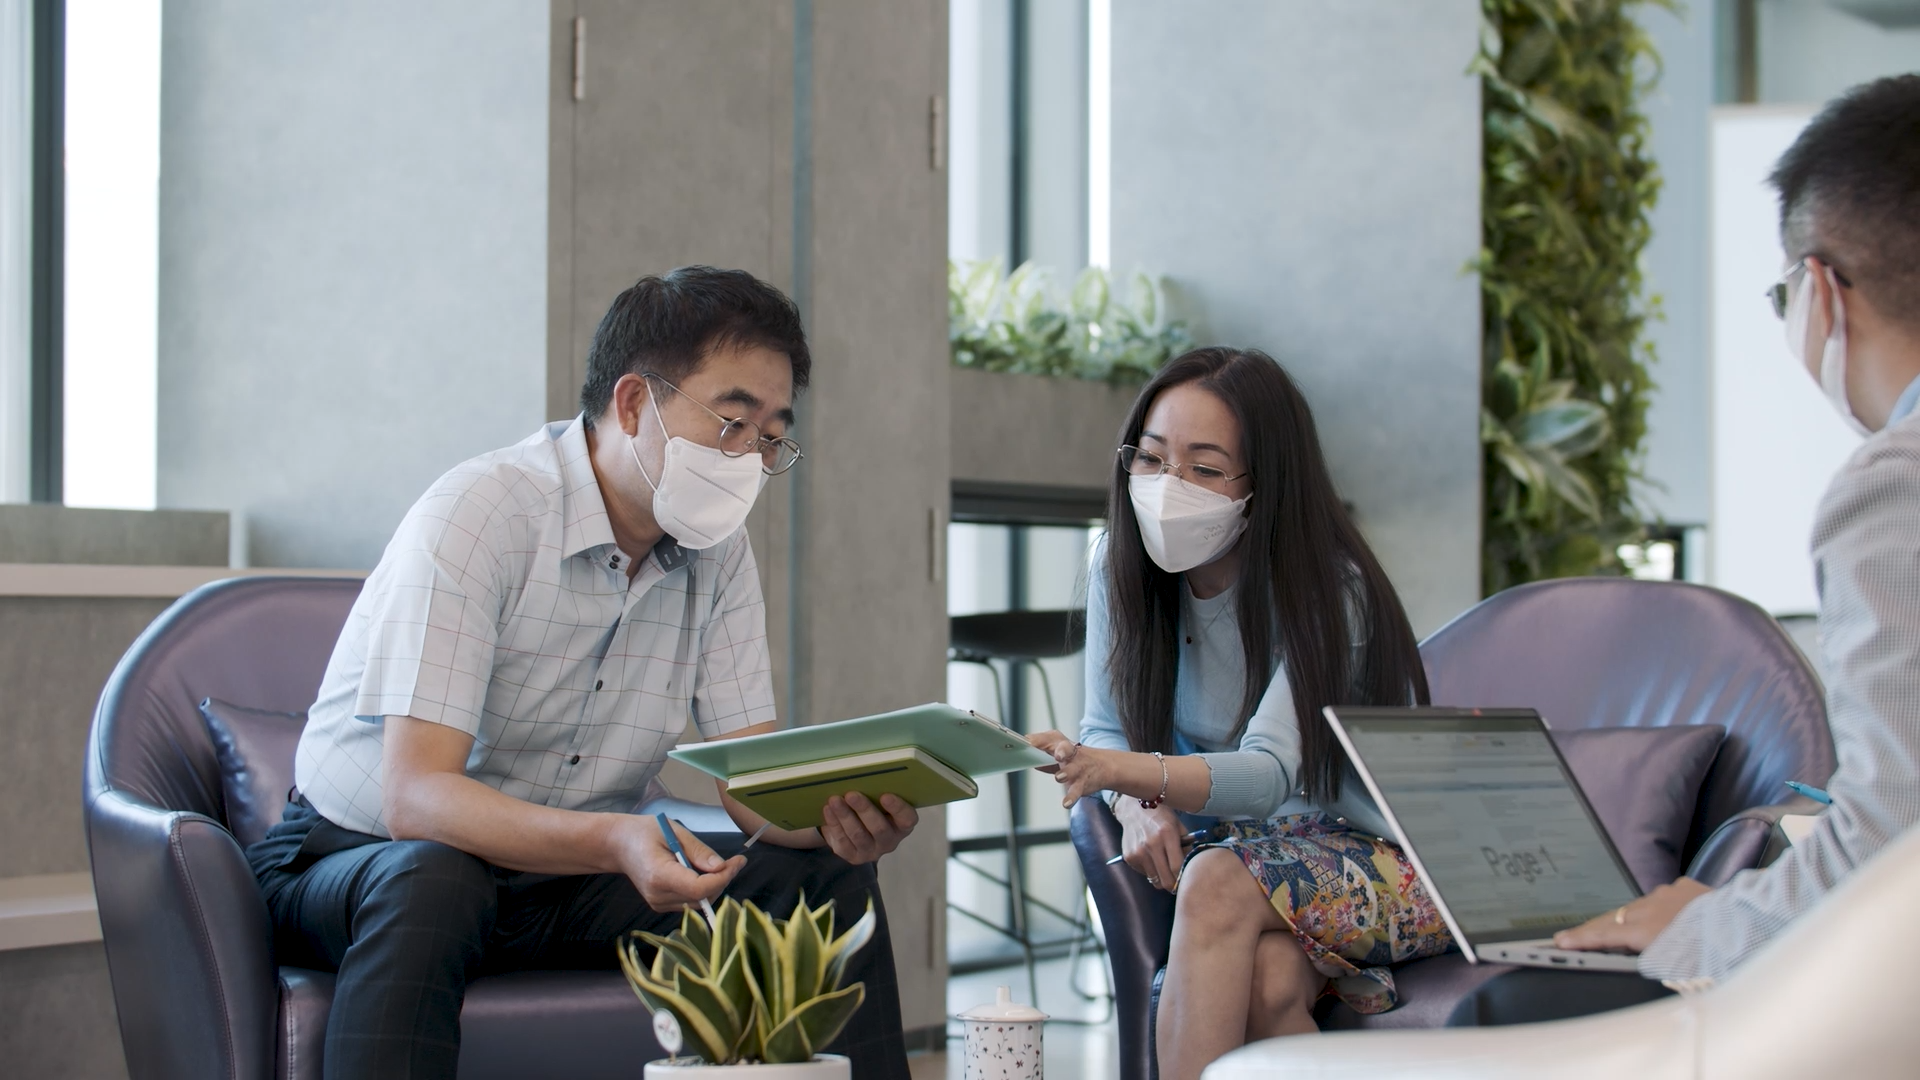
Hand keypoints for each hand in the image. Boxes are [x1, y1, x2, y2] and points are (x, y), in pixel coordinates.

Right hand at [612, 816, 745, 912]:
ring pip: (699, 903)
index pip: (698, 888)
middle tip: (732, 861)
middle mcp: (658, 895)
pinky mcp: (661, 905)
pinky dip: (702, 889)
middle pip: (702, 898)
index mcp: (659, 875)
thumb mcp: (674, 831)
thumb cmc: (645, 832)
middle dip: (722, 880)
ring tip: (714, 865)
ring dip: (714, 886)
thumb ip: (698, 851)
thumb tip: (722, 867)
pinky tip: (699, 872)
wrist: (619, 844)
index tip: (738, 861)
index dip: (723, 878)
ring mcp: (658, 903)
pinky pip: (690, 902)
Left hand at [820, 792, 916, 864]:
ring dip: (845, 816)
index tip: (885, 795)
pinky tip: (828, 810)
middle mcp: (890, 841)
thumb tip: (863, 775)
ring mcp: (871, 851)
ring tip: (834, 800)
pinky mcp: (853, 856)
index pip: (907, 819)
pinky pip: (843, 841)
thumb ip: (877, 792)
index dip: (898, 808)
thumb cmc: (872, 807)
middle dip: (864, 810)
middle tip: (851, 794)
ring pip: (858, 835)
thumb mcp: (878, 801)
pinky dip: (834, 824)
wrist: (856, 829)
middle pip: (879, 829)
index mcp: (902, 825)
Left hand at [1030, 730, 1109, 807]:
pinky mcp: (1083, 783)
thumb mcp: (1059, 752)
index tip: (1026, 742)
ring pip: (1072, 770)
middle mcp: (1071, 754)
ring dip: (1066, 773)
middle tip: (1057, 755)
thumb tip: (1025, 757)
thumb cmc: (1075, 758)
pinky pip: (1076, 791)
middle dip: (1061, 751)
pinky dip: (1071, 797)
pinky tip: (1066, 803)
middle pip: (1066, 748)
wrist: (1104, 766)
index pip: (1048, 738)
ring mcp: (1078, 768)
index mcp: (1061, 744)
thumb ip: (1042, 754)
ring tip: (1060, 777)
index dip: (1037, 740)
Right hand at [1116, 799, 1185, 892]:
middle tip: (1178, 883)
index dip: (1183, 878)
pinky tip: (1152, 859)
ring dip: (1162, 878)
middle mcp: (1151, 844)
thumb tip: (1190, 869)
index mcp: (1167, 834)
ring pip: (1154, 880)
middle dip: (1173, 885)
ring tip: (1165, 869)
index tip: (1187, 881)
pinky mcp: (1129, 857)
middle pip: (1165, 879)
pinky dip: (1150, 871)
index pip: (1177, 866)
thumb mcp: (1179, 826)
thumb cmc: (1162, 817)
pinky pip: (1144, 873)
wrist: (1135, 809)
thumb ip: (1186, 847)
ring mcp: (1138, 852)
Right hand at [1553, 877, 1711, 953]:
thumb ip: (1649, 963)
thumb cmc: (1714, 952)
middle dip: (1592, 929)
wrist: (1747, 924)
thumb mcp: (1677, 968)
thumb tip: (1634, 964)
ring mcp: (1667, 894)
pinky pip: (1663, 897)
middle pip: (1613, 919)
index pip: (1603, 936)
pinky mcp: (1685, 887)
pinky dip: (1656, 908)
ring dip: (1625, 919)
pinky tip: (1660, 914)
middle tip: (1570, 936)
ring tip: (1613, 930)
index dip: (1579, 940)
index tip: (1560, 942)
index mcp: (1645, 930)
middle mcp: (1651, 908)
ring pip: (1637, 907)